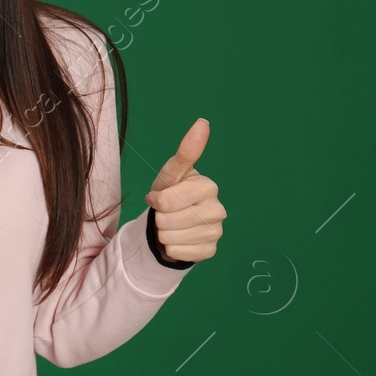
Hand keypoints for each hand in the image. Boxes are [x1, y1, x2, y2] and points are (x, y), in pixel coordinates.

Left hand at [144, 118, 225, 263]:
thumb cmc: (172, 192)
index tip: (159, 197)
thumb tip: (203, 122)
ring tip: (172, 225)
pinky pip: (178, 253)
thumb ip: (186, 151)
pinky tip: (180, 239)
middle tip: (167, 213)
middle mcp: (219, 209)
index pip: (167, 201)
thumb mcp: (172, 173)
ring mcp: (217, 232)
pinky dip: (171, 248)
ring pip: (170, 238)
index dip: (156, 200)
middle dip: (160, 217)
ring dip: (164, 233)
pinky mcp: (211, 251)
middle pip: (166, 221)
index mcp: (208, 187)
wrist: (174, 221)